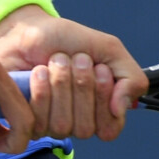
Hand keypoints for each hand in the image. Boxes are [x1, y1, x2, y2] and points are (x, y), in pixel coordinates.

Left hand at [0, 7, 146, 142]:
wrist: (29, 29)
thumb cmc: (68, 40)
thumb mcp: (109, 50)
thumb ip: (131, 78)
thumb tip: (121, 110)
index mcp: (101, 111)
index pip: (109, 129)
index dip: (104, 99)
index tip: (100, 69)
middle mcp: (78, 123)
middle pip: (86, 128)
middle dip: (81, 86)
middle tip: (75, 60)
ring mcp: (52, 126)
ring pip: (63, 125)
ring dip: (61, 84)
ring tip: (57, 61)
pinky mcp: (28, 122)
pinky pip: (39, 120)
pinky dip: (42, 89)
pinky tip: (39, 71)